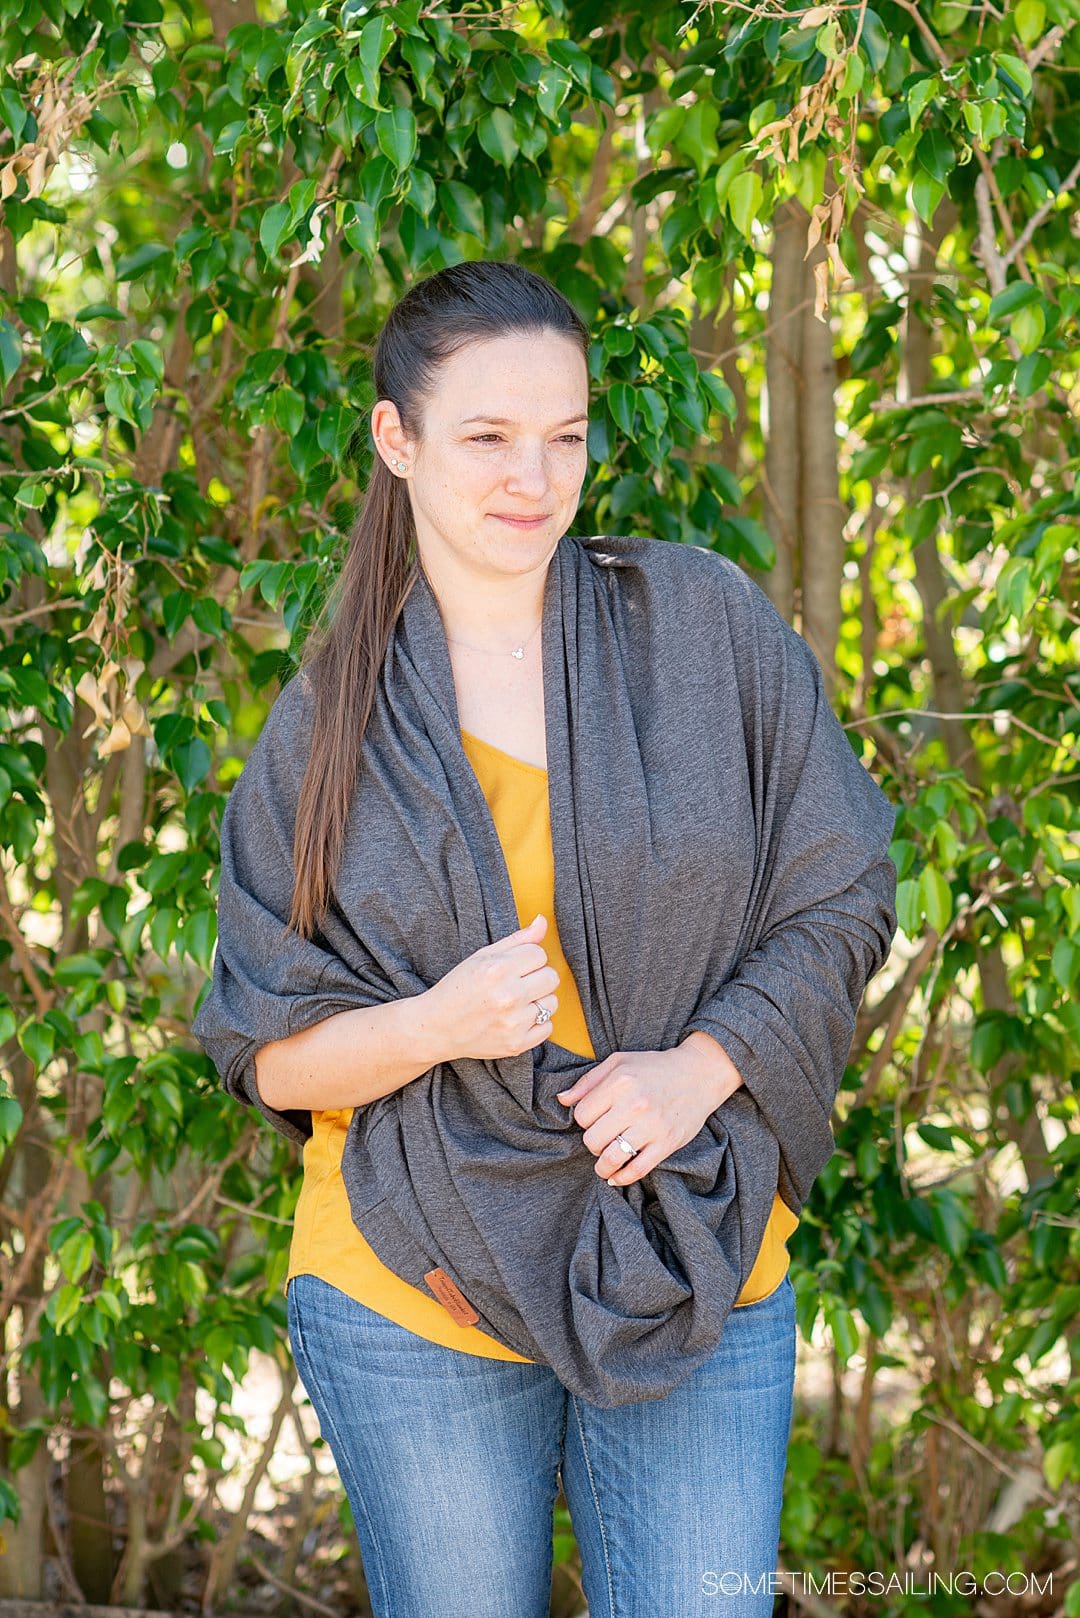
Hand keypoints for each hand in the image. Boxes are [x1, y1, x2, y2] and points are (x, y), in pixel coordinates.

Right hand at [424, 913, 559, 1062]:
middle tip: (516, 984)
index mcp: (497, 969)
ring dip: (538, 1001)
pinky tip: (516, 1019)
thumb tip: (542, 920)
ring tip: (515, 1003)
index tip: (513, 967)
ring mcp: (513, 1023)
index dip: (527, 959)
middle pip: (551, 977)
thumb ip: (517, 939)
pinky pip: (547, 1028)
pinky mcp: (517, 1044)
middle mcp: (508, 996)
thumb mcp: (482, 957)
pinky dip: (536, 1024)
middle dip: (537, 978)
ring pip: (552, 1002)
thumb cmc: (458, 988)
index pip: (540, 954)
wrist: (437, 1028)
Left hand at [554, 1033, 743, 1187]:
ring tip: (604, 1162)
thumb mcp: (619, 1062)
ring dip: (603, 1165)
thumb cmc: (654, 1067)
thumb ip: (588, 1081)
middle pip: (593, 1139)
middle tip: (601, 1138)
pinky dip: (621, 1178)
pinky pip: (637, 1169)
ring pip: (612, 1158)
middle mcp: (635, 1103)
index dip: (584, 1120)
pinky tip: (616, 1176)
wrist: (699, 1073)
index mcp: (620, 1081)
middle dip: (593, 1142)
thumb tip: (562, 1100)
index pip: (582, 1115)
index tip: (595, 1119)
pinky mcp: (668, 1142)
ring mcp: (652, 1125)